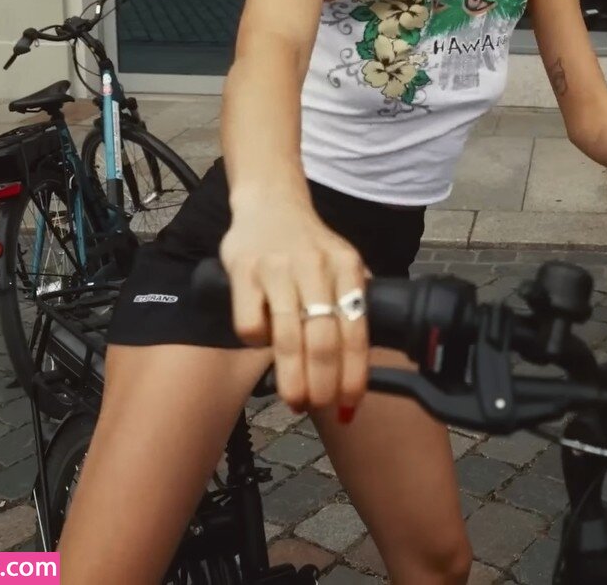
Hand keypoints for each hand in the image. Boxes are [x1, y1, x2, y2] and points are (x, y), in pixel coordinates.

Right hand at [219, 198, 367, 415]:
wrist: (269, 200)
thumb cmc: (308, 243)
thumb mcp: (342, 262)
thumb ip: (353, 299)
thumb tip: (363, 360)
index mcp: (347, 266)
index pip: (356, 330)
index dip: (353, 373)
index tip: (350, 402)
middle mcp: (315, 266)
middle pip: (322, 340)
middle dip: (322, 385)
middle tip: (318, 406)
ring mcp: (277, 268)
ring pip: (287, 337)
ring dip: (292, 378)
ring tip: (294, 400)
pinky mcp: (243, 271)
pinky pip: (250, 325)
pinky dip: (257, 344)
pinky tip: (262, 344)